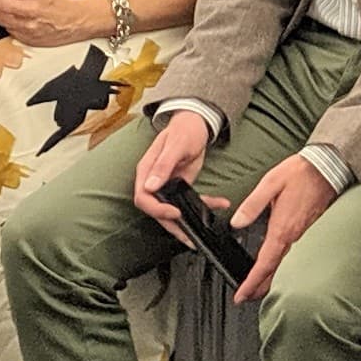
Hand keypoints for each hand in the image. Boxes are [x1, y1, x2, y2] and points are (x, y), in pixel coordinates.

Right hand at [131, 108, 214, 231]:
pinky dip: (202, 206)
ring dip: (185, 224)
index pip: (143, 198)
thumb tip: (149, 186)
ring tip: (200, 234)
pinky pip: (186, 202)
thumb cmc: (183, 129)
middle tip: (188, 237)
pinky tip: (218, 204)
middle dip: (172, 226)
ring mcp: (166, 185)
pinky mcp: (179, 186)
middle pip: (156, 210)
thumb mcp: (176, 145)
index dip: (157, 210)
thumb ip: (163, 165)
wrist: (195, 124)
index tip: (175, 213)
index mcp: (147, 170)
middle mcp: (153, 180)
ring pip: (171, 211)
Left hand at [229, 154, 342, 301]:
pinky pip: (296, 255)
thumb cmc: (300, 172)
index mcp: (282, 228)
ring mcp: (305, 235)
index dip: (252, 282)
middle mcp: (295, 236)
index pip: (264, 263)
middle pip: (276, 271)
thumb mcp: (270, 183)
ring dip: (272, 278)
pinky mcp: (311, 230)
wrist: (328, 166)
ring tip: (259, 287)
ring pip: (286, 265)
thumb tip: (236, 222)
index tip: (241, 294)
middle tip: (247, 297)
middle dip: (260, 287)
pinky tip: (278, 265)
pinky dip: (284, 265)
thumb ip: (252, 205)